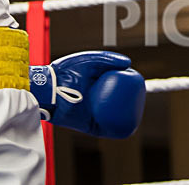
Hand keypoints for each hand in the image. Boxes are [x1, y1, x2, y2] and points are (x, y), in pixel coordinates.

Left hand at [30, 51, 144, 137]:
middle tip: (140, 100)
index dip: (126, 87)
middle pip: (115, 103)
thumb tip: (129, 63)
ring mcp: (91, 113)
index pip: (114, 87)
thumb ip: (109, 58)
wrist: (49, 87)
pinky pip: (103, 129)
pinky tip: (125, 128)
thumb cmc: (66, 70)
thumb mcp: (90, 59)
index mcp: (95, 85)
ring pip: (111, 117)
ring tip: (137, 114)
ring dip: (124, 117)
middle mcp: (94, 100)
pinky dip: (114, 130)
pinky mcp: (86, 124)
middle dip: (128, 103)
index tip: (138, 85)